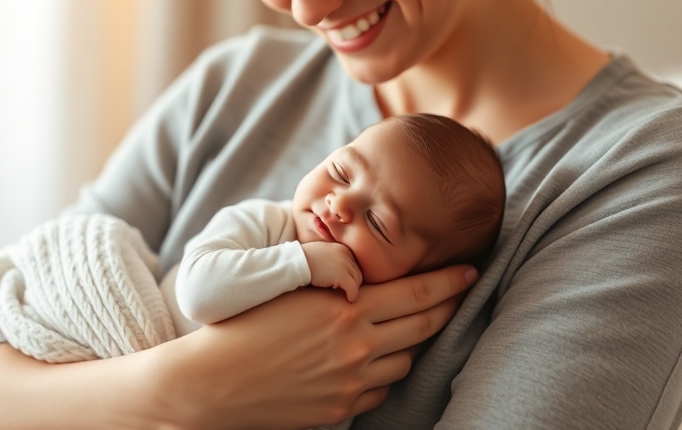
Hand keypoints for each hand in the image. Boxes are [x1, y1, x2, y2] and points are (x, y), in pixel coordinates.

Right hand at [155, 265, 477, 429]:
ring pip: (406, 361)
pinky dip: (384, 374)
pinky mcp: (340, 411)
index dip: (448, 281)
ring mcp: (352, 384)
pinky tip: (378, 361)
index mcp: (344, 309)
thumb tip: (367, 277)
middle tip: (465, 291)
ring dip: (415, 342)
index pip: (416, 293)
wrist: (212, 383)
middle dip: (450, 306)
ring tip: (418, 326)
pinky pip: (380, 392)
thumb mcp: (287, 288)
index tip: (469, 270)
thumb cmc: (242, 325)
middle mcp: (356, 347)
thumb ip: (333, 278)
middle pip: (423, 326)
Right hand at [301, 241, 361, 301]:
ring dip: (352, 289)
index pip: (354, 264)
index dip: (350, 275)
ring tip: (344, 294)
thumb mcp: (321, 253)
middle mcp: (346, 254)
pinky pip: (353, 288)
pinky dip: (352, 295)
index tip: (343, 282)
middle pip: (357, 273)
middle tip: (344, 290)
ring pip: (357, 281)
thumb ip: (332, 257)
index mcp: (342, 248)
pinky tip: (349, 299)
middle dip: (352, 282)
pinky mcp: (341, 275)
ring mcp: (344, 264)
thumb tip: (337, 270)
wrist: (295, 262)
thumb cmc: (303, 260)